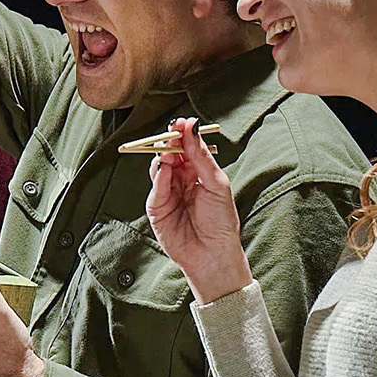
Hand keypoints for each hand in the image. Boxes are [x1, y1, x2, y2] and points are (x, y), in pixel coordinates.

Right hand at [146, 117, 252, 302]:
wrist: (213, 254)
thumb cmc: (221, 222)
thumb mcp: (216, 183)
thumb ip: (201, 156)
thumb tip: (192, 127)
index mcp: (198, 173)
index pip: (187, 148)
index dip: (184, 135)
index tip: (182, 122)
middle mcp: (181, 180)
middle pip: (170, 154)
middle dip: (170, 141)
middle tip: (172, 130)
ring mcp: (167, 193)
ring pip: (159, 167)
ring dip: (162, 155)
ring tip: (169, 150)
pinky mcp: (157, 208)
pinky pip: (155, 187)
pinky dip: (159, 175)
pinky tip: (165, 168)